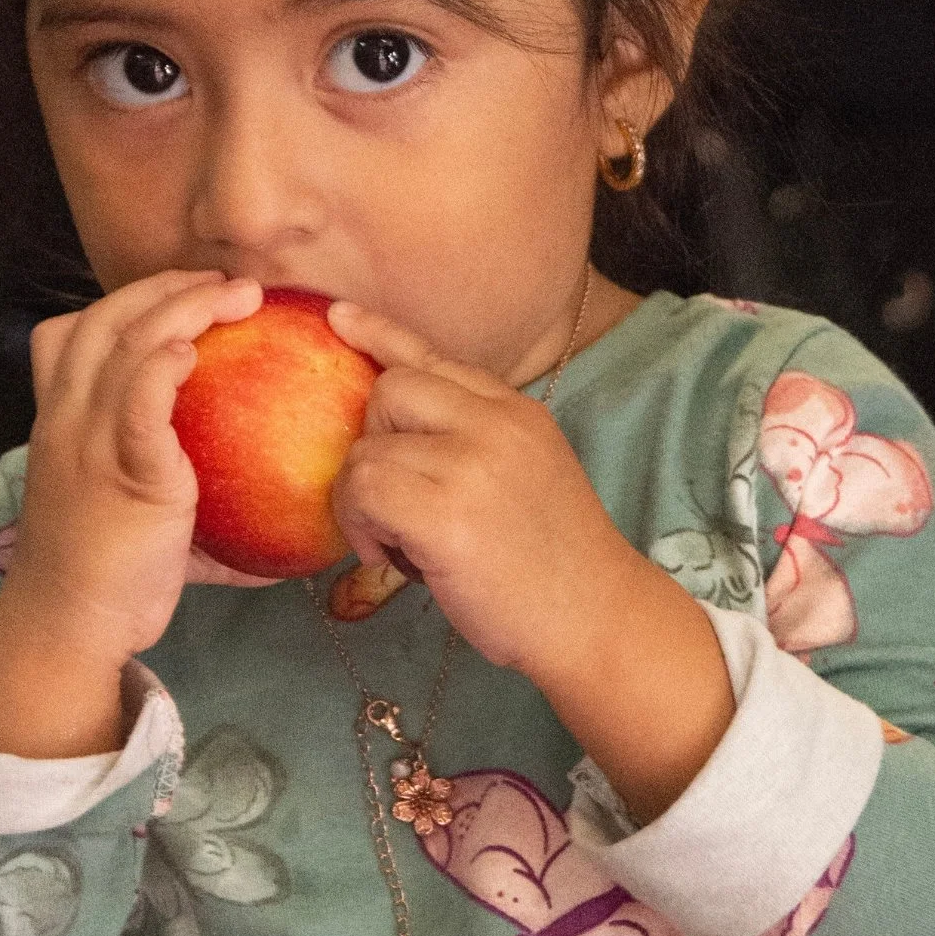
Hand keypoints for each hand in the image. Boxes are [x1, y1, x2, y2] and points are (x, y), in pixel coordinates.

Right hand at [0, 269, 263, 756]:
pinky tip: (192, 348)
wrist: (69, 624)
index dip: (126, 299)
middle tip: (226, 282)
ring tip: (239, 296)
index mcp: (61, 422)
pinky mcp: (124, 473)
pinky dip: (164, 364)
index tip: (185, 291)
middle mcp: (66, 421)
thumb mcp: (124, 509)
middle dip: (165, 286)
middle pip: (103, 321)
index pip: (71, 334)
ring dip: (185, 308)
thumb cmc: (107, 576)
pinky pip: (139, 401)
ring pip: (126, 345)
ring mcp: (89, 443)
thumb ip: (172, 486)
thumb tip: (267, 513)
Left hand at [324, 301, 646, 681]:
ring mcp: (472, 465)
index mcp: (517, 411)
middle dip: (373, 443)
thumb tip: (395, 430)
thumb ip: (476, 438)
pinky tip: (391, 556)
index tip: (339, 317)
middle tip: (395, 501)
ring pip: (366, 450)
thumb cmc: (552, 560)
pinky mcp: (445, 514)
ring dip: (363, 501)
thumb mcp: (528, 472)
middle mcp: (497, 424)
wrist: (595, 618)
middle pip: (389, 392)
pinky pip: (363, 492)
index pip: (433, 356)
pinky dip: (361, 527)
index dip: (380, 335)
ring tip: (401, 542)